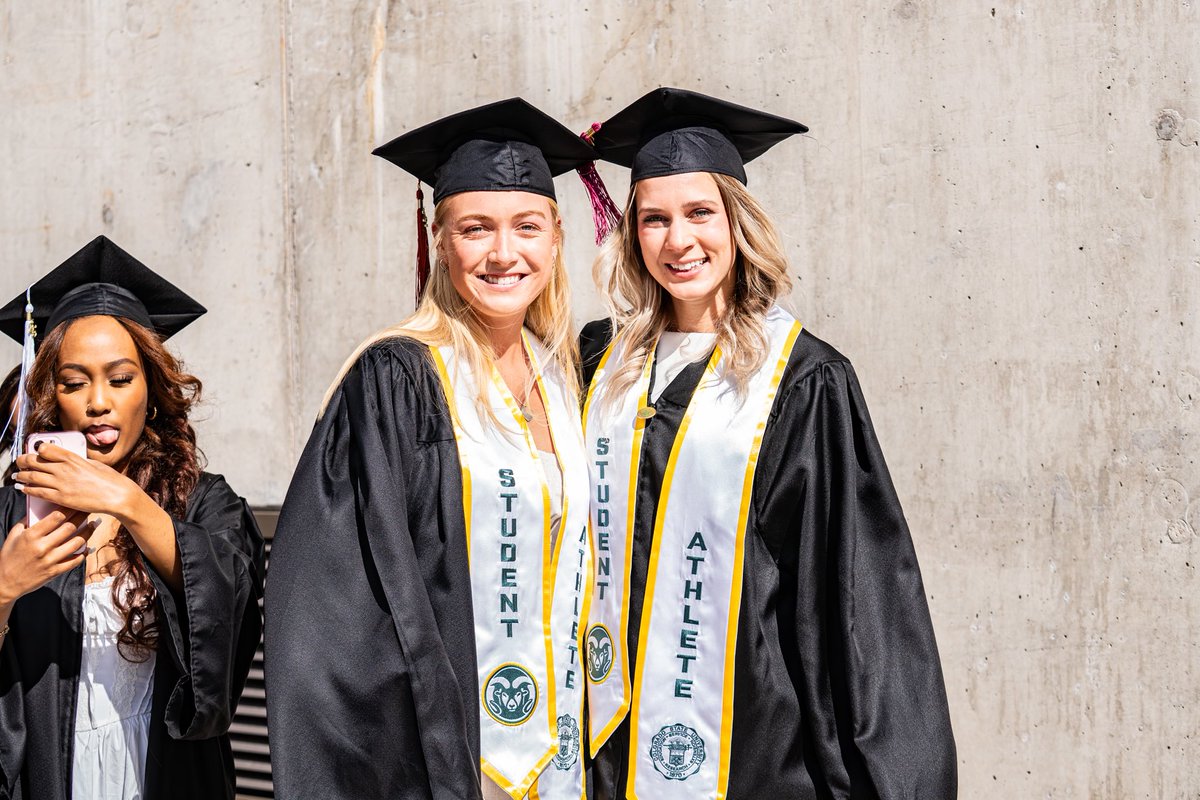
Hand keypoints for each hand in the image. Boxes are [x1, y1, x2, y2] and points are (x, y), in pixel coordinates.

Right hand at [0, 510, 95, 605]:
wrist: (5, 582)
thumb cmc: (9, 557)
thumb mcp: (13, 535)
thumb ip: (27, 521)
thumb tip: (42, 508)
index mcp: (31, 536)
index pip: (56, 517)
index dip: (69, 508)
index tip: (77, 503)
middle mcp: (42, 547)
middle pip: (70, 527)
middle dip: (82, 516)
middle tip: (90, 510)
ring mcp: (50, 560)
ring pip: (77, 543)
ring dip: (88, 532)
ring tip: (94, 524)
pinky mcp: (55, 572)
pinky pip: (75, 560)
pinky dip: (84, 552)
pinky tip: (89, 545)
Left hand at [14, 443, 139, 518]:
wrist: (117, 495)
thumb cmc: (109, 479)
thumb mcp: (94, 464)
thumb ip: (79, 462)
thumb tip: (70, 463)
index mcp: (73, 458)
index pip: (47, 449)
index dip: (38, 449)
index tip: (35, 450)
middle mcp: (64, 469)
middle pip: (35, 462)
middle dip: (24, 461)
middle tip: (19, 462)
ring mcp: (62, 483)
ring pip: (33, 476)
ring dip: (22, 475)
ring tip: (17, 475)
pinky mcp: (61, 497)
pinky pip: (38, 492)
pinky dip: (28, 489)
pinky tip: (23, 488)